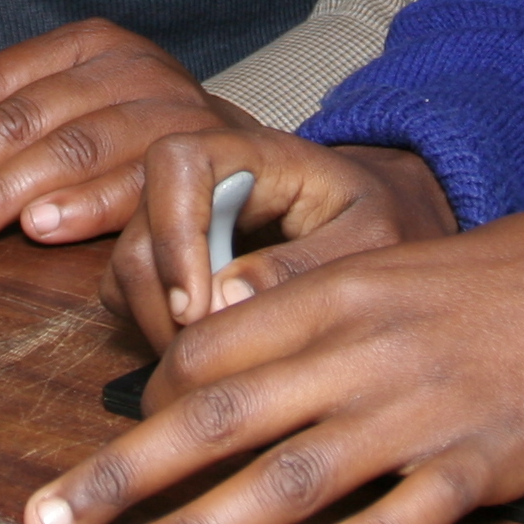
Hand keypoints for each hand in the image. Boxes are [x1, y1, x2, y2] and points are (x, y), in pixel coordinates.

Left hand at [0, 18, 248, 252]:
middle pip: (20, 118)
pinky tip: (40, 228)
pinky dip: (84, 205)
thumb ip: (9, 140)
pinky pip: (134, 182)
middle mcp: (127, 65)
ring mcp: (168, 105)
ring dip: (2, 195)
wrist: (258, 165)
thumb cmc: (143, 149)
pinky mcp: (204, 153)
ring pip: (69, 147)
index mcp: (86, 45)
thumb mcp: (79, 119)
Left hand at [26, 207, 523, 523]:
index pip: (206, 355)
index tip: (102, 462)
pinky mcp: (482, 459)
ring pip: (293, 476)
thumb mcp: (375, 280)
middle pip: (219, 417)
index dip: (143, 410)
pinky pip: (413, 509)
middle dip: (121, 477)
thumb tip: (197, 375)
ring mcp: (420, 409)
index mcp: (328, 299)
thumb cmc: (474, 290)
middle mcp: (359, 352)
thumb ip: (292, 323)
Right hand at [103, 130, 457, 346]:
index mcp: (254, 155)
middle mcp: (204, 183)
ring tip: (218, 367)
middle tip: (213, 362)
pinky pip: (133, 297)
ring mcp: (182, 223)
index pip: (178, 162)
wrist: (396, 228)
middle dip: (163, 303)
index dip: (173, 230)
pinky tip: (210, 360)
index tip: (196, 307)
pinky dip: (155, 333)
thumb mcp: (374, 241)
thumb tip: (226, 300)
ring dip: (157, 327)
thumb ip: (309, 263)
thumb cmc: (390, 224)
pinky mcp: (175, 264)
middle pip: (141, 229)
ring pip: (128, 269)